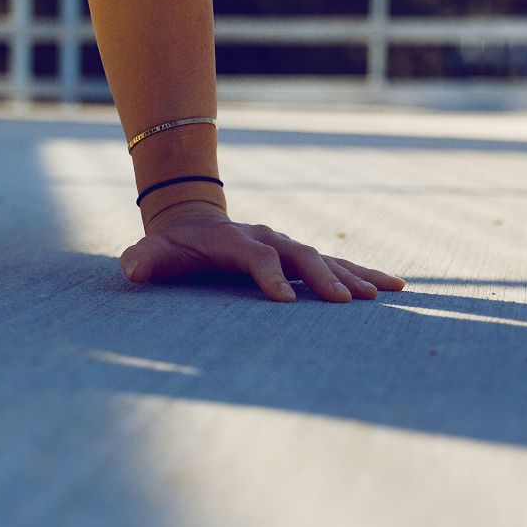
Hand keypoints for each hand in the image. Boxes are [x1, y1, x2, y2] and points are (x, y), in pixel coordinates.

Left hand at [119, 202, 405, 302]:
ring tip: (386, 292)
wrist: (191, 224)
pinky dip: (364, 272)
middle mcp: (266, 239)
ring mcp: (286, 246)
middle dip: (323, 277)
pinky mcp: (299, 257)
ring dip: (354, 274)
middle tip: (347, 302)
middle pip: (300, 255)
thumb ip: (142, 260)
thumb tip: (131, 270)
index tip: (286, 302)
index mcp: (234, 240)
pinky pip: (336, 263)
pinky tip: (394, 286)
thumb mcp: (152, 253)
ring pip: (325, 257)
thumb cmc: (172, 248)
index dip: (270, 276)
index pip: (257, 256)